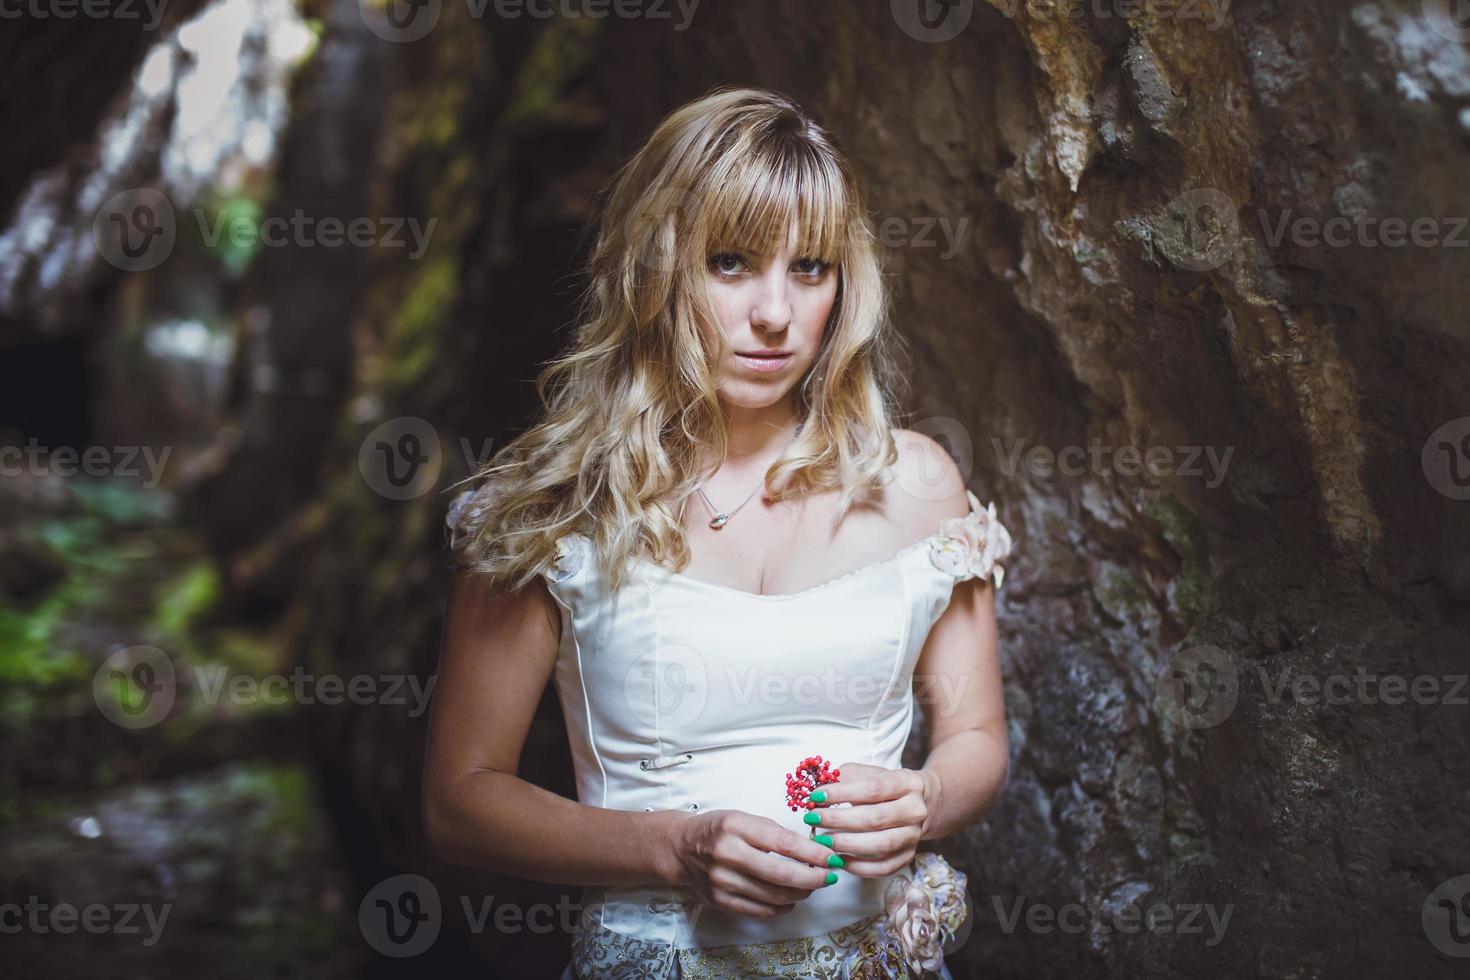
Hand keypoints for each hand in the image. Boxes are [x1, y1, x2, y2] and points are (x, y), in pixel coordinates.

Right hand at [668, 809, 844, 918]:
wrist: (681, 848)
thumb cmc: (719, 829)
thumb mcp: (744, 818)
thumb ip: (775, 833)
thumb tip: (813, 852)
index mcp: (736, 827)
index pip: (784, 843)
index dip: (814, 853)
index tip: (833, 858)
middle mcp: (727, 854)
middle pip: (781, 875)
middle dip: (813, 879)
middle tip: (829, 877)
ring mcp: (722, 881)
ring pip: (774, 896)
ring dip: (800, 893)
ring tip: (811, 886)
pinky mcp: (720, 901)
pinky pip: (761, 911)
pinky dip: (782, 907)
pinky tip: (790, 897)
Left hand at [800, 762, 933, 877]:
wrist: (917, 804)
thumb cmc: (884, 788)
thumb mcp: (867, 773)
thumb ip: (845, 779)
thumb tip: (819, 794)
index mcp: (906, 783)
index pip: (873, 788)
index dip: (842, 793)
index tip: (816, 796)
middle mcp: (915, 810)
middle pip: (876, 818)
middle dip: (839, 820)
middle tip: (813, 819)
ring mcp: (914, 835)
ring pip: (881, 845)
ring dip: (847, 845)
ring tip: (823, 841)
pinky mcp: (909, 856)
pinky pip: (884, 867)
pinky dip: (859, 867)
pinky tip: (839, 859)